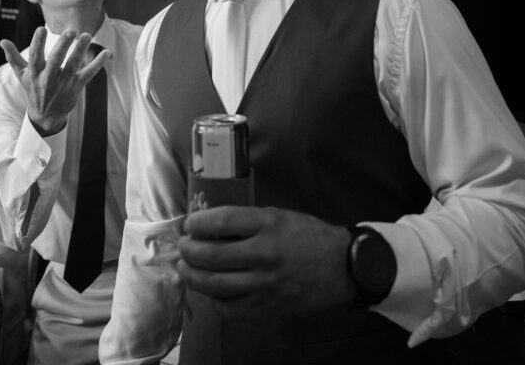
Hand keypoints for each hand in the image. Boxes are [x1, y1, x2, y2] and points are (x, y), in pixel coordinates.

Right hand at [0, 27, 112, 136]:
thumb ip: (13, 57)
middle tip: (70, 31)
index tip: (41, 29)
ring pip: (73, 65)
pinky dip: (98, 63)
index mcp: (34, 73)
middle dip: (62, 46)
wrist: (46, 117)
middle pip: (55, 61)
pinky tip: (107, 52)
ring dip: (81, 50)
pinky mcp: (77, 86)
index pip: (35, 57)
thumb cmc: (33, 90)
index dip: (37, 43)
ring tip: (87, 36)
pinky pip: (89, 74)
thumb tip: (2, 41)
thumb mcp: (22, 75)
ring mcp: (64, 83)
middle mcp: (49, 79)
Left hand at [177, 206, 351, 317]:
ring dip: (193, 277)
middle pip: (212, 255)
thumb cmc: (309, 236)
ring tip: (185, 269)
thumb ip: (248, 222)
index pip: (221, 221)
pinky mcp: (268, 308)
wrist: (342, 267)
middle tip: (182, 248)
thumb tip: (212, 226)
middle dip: (189, 251)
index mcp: (267, 224)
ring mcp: (265, 284)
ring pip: (216, 284)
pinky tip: (210, 292)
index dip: (198, 223)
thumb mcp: (280, 216)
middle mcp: (264, 254)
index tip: (189, 224)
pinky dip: (214, 300)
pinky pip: (230, 308)